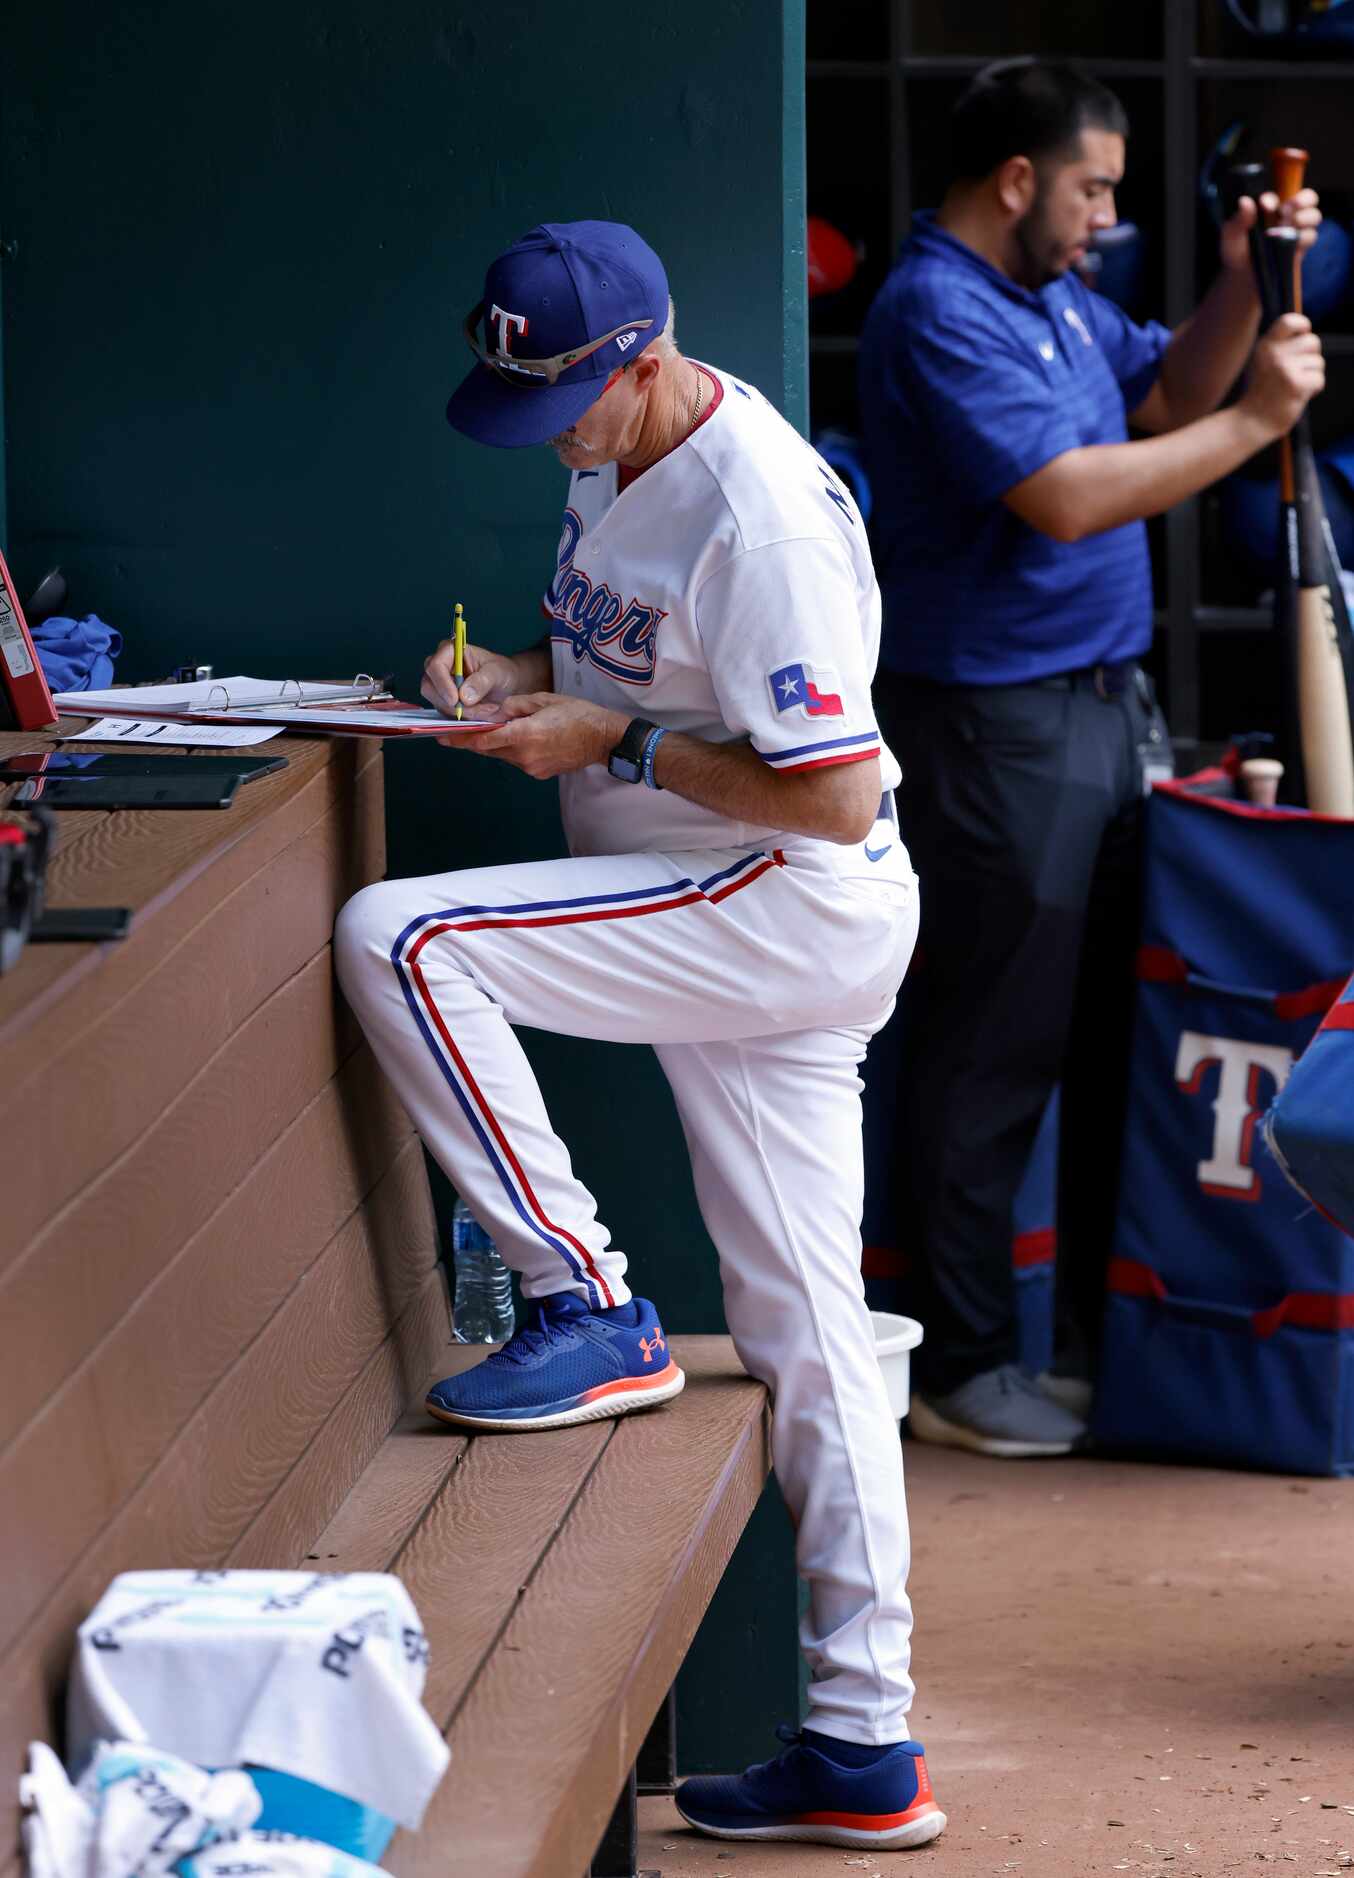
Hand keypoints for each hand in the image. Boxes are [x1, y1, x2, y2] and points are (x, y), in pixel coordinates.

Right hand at [421, 640, 524, 717]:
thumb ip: (481, 681)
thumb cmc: (501, 672)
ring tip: (487, 709)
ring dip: (462, 712)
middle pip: (430, 688)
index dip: (442, 684)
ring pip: (438, 704)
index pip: (435, 666)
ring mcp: (439, 687)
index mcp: (449, 651)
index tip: (456, 700)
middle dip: (452, 704)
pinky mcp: (443, 703)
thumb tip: (463, 696)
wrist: (507, 686)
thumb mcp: (497, 673)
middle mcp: (439, 668)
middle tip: (478, 709)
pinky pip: (446, 714)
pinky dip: (464, 718)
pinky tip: (482, 714)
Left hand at [441, 693, 626, 777]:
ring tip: (489, 732)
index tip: (443, 736)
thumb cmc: (577, 714)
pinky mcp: (538, 772)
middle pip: (489, 750)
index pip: (484, 740)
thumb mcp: (542, 700)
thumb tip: (491, 713)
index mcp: (525, 734)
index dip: (461, 738)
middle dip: (472, 741)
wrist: (603, 739)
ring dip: (494, 745)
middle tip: (451, 734)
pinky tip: (518, 738)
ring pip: (502, 755)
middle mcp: (525, 755)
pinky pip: (517, 760)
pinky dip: (512, 750)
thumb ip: (513, 707)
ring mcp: (532, 767)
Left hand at [1221, 188, 1322, 274]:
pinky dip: (1304, 237)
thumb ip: (1239, 219)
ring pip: (1314, 216)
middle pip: (1308, 197)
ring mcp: (1296, 228)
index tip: (1265, 206)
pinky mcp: (1301, 245)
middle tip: (1289, 208)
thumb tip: (1245, 201)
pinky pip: (1311, 236)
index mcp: (1269, 206)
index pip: (1275, 196)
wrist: (1243, 275)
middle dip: (1304, 199)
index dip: (1271, 199)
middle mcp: (1286, 213)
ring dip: (1306, 218)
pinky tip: (1293, 242)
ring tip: (1292, 224)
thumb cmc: (1236, 250)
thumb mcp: (1232, 234)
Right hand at [1240, 311, 1324, 436]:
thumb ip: (1281, 346)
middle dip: (1311, 357)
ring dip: (1312, 375)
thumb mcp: (1264, 362)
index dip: (1303, 325)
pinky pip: (1319, 379)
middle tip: (1297, 372)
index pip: (1290, 320)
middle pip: (1313, 341)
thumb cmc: (1262, 393)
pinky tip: (1297, 396)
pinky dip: (1313, 390)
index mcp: (1265, 345)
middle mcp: (1274, 353)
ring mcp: (1284, 368)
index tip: (1303, 335)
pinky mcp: (1295, 384)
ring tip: (1294, 386)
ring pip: (1318, 362)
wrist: (1251, 422)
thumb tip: (1307, 335)